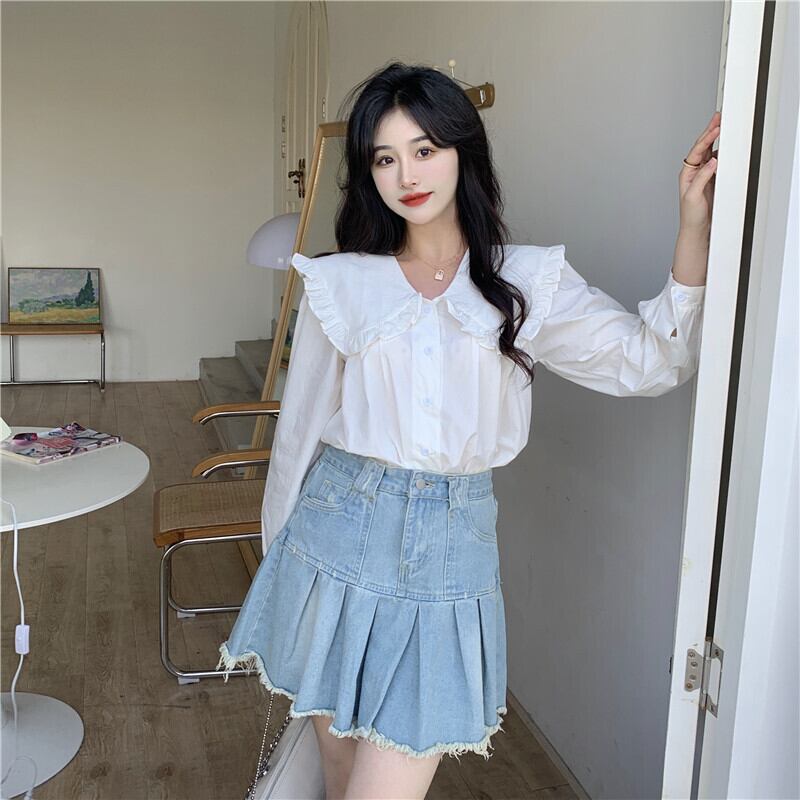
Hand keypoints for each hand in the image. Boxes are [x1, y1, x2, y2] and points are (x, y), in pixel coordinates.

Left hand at [679, 110, 719, 232]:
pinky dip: (723, 151)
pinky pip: (718, 161)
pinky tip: (727, 144)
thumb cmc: (690, 215)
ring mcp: (704, 174)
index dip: (706, 139)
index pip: (697, 151)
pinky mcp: (712, 179)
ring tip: (722, 125)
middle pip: (702, 147)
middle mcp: (694, 171)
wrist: (697, 228)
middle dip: (710, 131)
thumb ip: (702, 177)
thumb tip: (712, 161)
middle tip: (718, 117)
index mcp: (687, 173)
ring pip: (710, 151)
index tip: (715, 128)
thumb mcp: (693, 195)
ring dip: (716, 139)